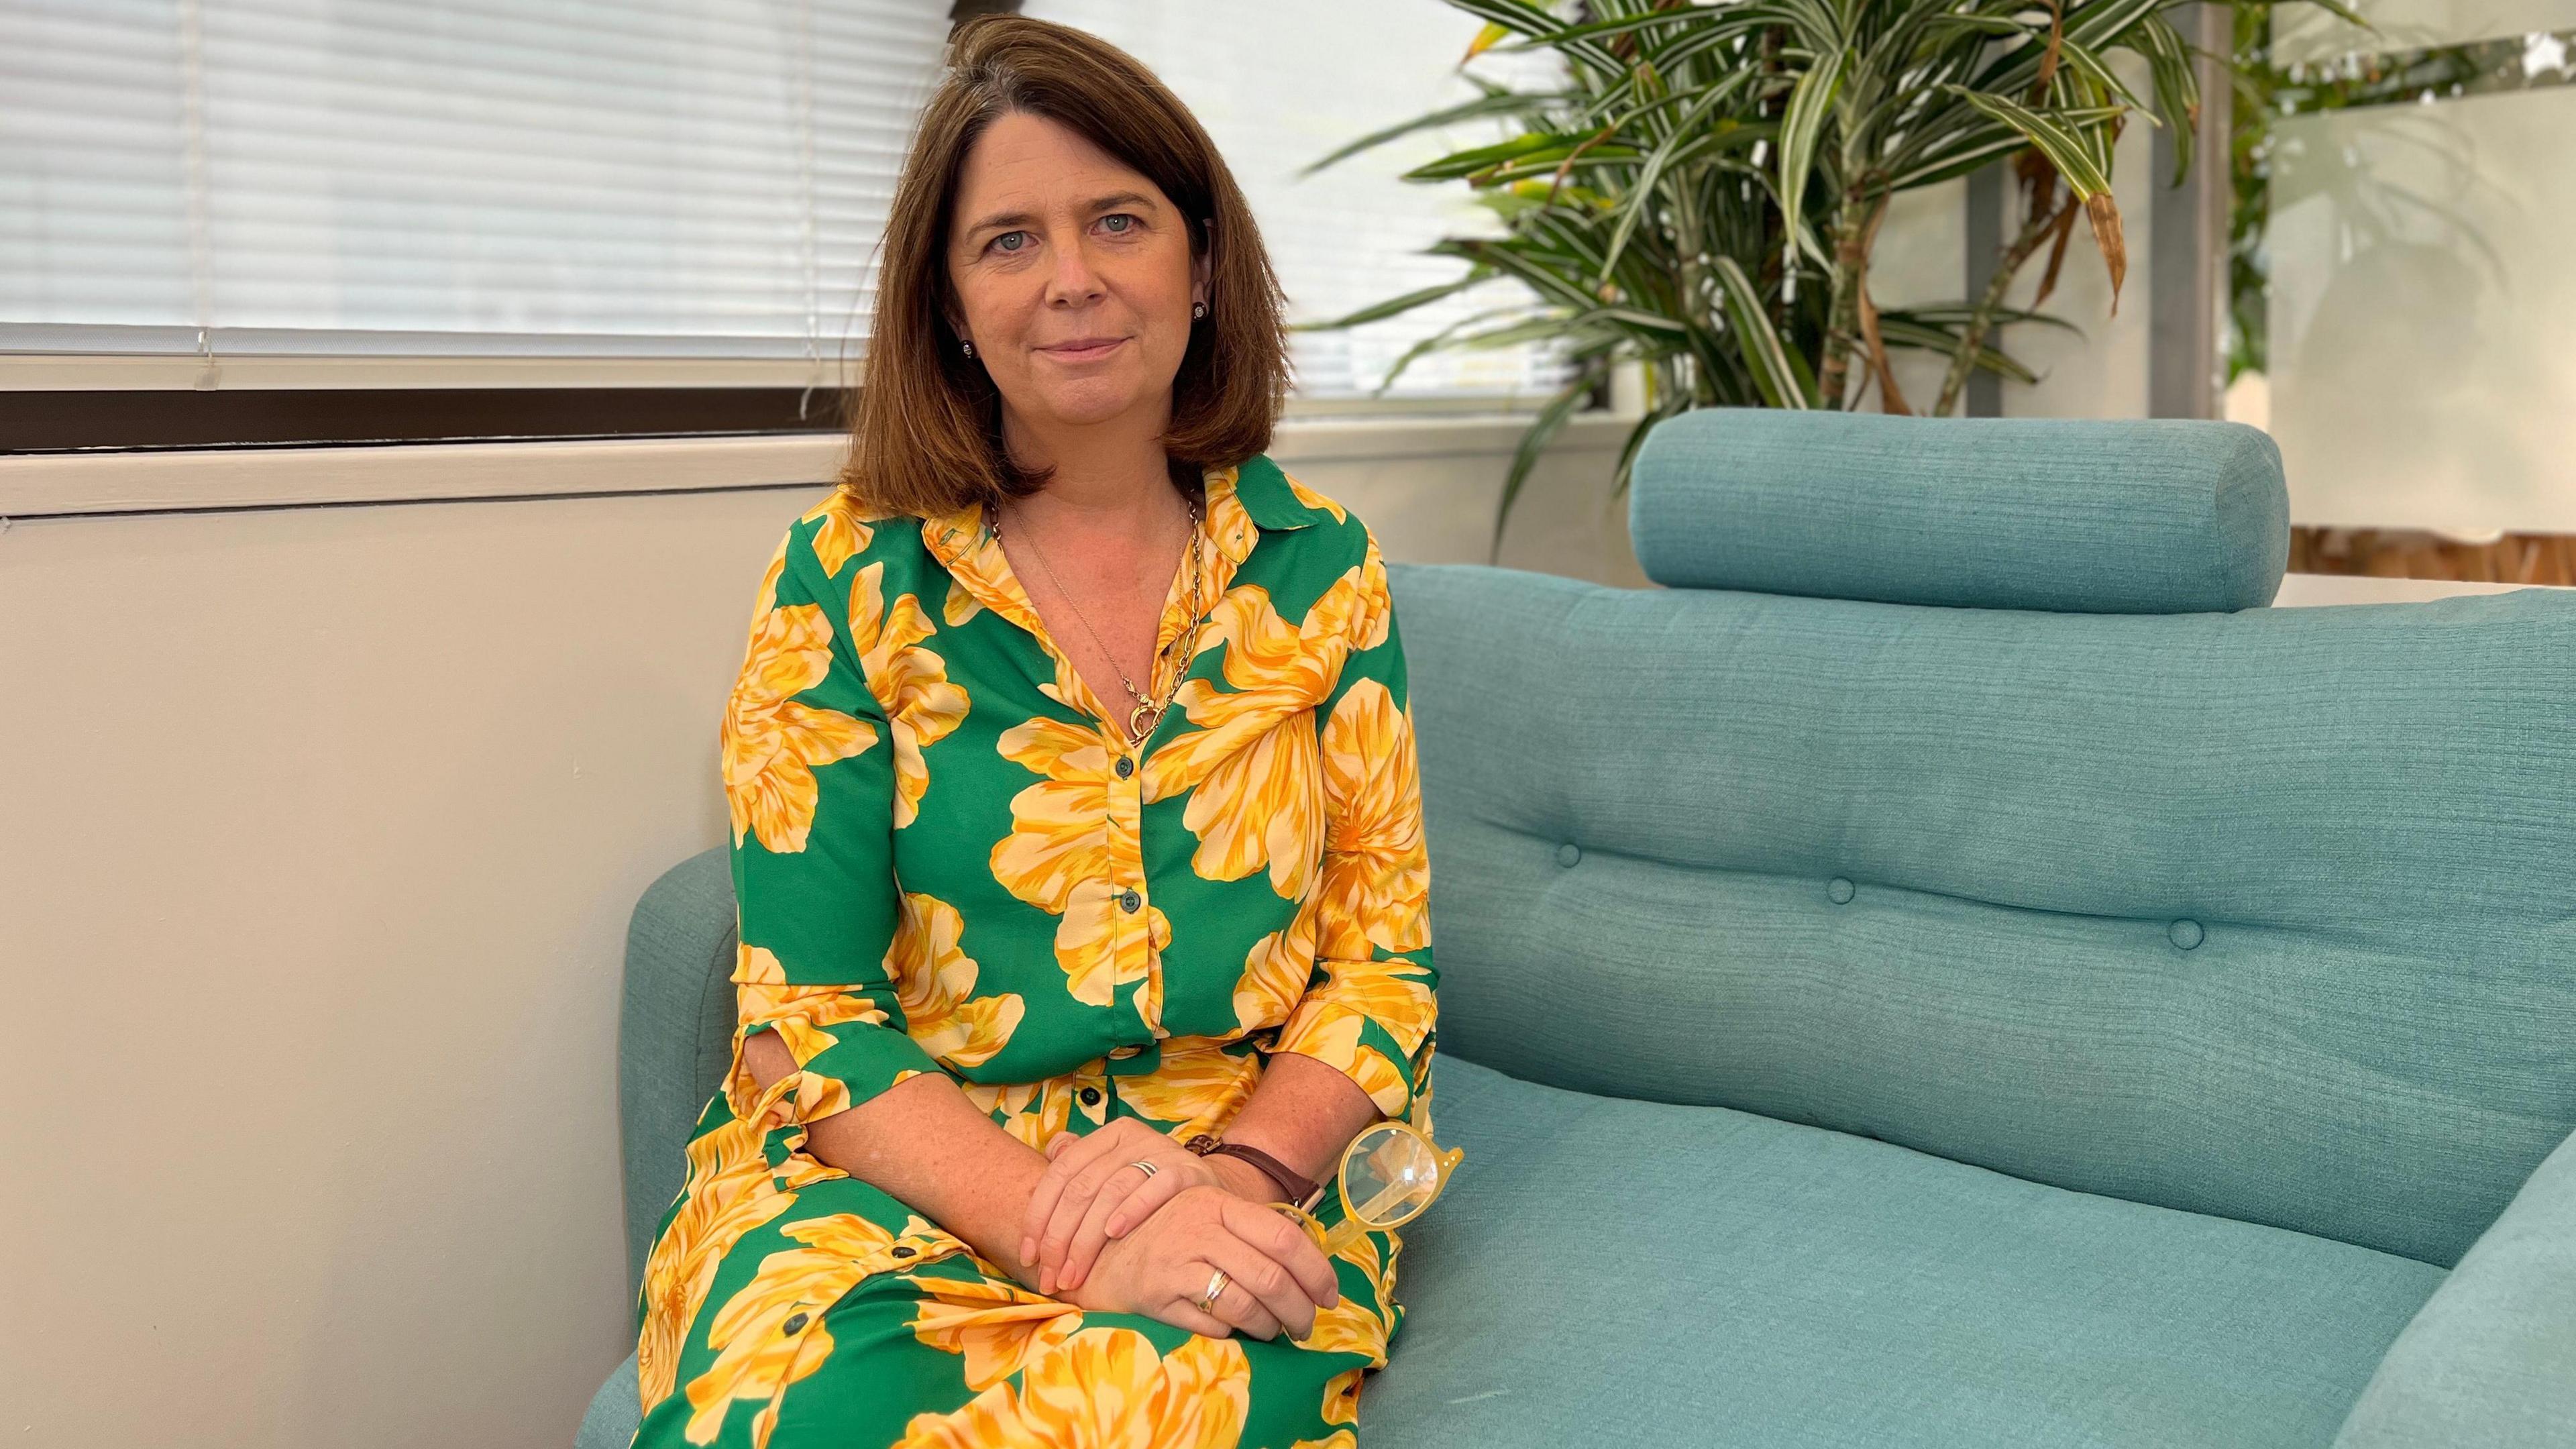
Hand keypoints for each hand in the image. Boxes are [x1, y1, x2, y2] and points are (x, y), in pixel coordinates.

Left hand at [1021, 1119, 1232, 1295]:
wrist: (1208, 1193)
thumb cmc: (1150, 1192)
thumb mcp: (1113, 1173)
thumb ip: (1081, 1166)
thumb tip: (1051, 1150)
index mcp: (1107, 1136)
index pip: (1061, 1172)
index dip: (1038, 1215)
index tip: (1029, 1256)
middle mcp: (1132, 1137)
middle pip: (1082, 1187)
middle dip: (1059, 1238)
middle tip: (1050, 1277)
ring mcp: (1161, 1151)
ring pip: (1111, 1191)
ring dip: (1087, 1239)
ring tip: (1074, 1274)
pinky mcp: (1187, 1170)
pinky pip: (1155, 1188)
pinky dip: (1132, 1209)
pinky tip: (1114, 1234)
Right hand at [1049, 1182, 1341, 1340]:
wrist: (1094, 1251)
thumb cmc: (1163, 1237)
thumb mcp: (1205, 1218)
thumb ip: (1248, 1232)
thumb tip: (1309, 1266)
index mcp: (1217, 1203)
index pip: (1284, 1235)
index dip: (1316, 1270)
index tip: (1330, 1295)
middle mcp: (1198, 1227)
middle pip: (1271, 1277)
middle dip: (1299, 1310)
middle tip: (1306, 1326)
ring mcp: (1176, 1261)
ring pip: (1246, 1304)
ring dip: (1270, 1326)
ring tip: (1275, 1332)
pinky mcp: (1157, 1294)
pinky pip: (1213, 1323)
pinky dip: (1233, 1333)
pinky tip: (1235, 1332)